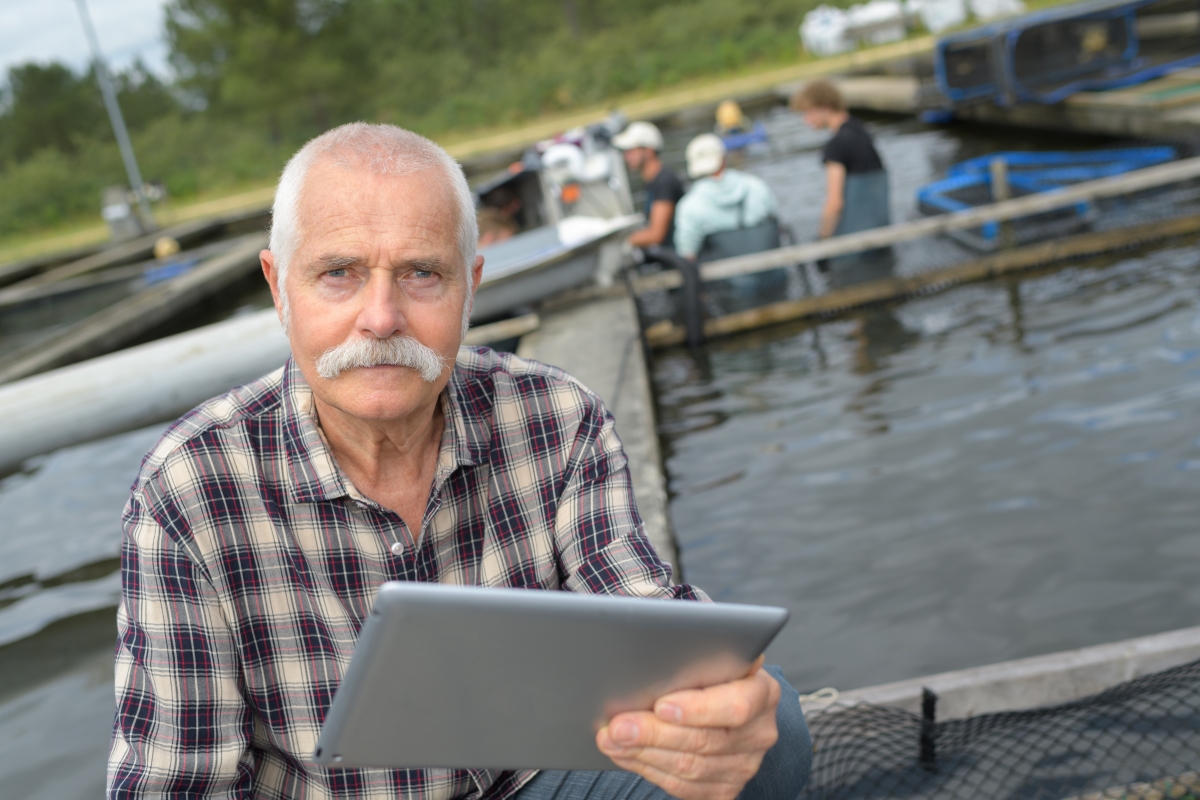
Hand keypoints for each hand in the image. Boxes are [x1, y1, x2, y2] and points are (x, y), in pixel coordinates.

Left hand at [596, 657, 780, 799]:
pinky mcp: (724, 789)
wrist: (732, 705)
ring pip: (689, 767)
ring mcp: (744, 765)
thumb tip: (654, 657)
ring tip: (612, 739)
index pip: (735, 705)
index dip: (697, 708)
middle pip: (704, 740)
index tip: (660, 704)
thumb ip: (697, 656)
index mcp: (762, 692)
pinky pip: (683, 787)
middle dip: (654, 732)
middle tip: (618, 725)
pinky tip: (625, 754)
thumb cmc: (716, 672)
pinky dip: (648, 769)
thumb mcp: (716, 655)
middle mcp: (759, 733)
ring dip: (643, 753)